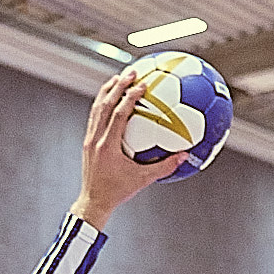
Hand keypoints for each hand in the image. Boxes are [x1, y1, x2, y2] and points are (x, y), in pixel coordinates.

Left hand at [70, 72, 189, 228]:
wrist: (93, 202)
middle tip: (131, 71)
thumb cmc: (118, 192)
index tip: (143, 84)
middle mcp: (96, 139)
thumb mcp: (143, 180)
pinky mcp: (87, 142)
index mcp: (108, 146)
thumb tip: (185, 155)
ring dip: (107, 91)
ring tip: (118, 77)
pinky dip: (102, 103)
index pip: (119, 115)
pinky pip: (94, 117)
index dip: (130, 98)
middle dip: (117, 86)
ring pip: (96, 109)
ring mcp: (89, 139)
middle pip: (104, 105)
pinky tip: (111, 97)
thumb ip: (164, 167)